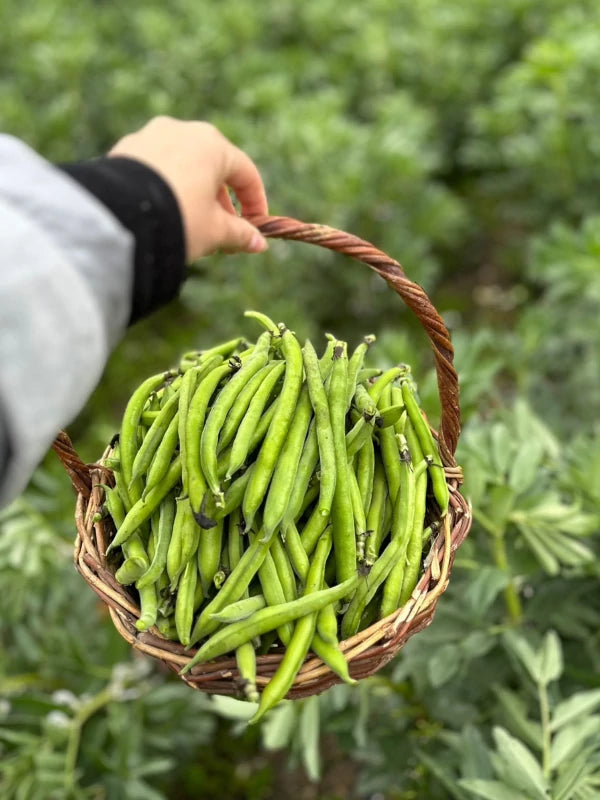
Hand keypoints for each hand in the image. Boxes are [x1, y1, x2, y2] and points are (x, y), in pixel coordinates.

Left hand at [109, 116, 268, 259]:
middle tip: (224, 229)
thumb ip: (241, 234)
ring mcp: (150, 136)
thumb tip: (259, 244)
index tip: (256, 225)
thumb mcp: (215, 231)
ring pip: (182, 166)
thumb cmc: (178, 219)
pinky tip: (163, 212)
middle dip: (221, 200)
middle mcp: (183, 131)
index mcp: (213, 145)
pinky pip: (155, 168)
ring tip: (191, 223)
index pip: (245, 173)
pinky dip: (166, 187)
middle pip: (212, 167)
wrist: (119, 218)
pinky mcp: (124, 149)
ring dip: (193, 193)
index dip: (255, 202)